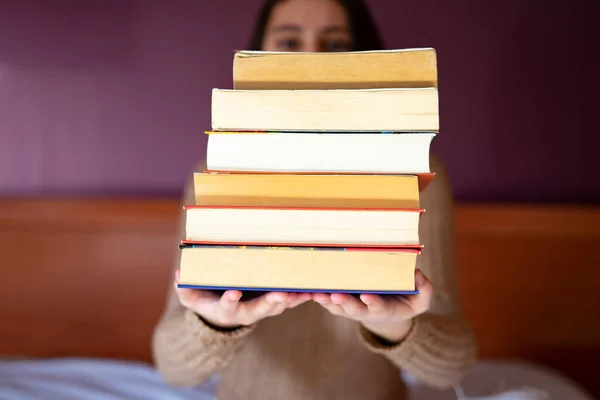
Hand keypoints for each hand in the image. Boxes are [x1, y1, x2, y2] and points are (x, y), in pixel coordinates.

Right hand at [174, 270, 310, 329]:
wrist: (220, 314)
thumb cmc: (204, 300)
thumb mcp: (190, 296)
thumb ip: (185, 289)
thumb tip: (179, 276)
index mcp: (226, 310)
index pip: (227, 307)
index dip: (230, 301)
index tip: (232, 293)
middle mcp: (246, 313)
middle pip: (259, 310)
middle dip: (270, 303)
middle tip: (280, 295)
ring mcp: (261, 309)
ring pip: (277, 307)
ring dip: (290, 300)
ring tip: (301, 292)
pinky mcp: (272, 304)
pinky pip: (288, 301)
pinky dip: (299, 296)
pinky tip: (311, 289)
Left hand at [312, 269, 432, 342]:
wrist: (389, 311)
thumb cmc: (406, 301)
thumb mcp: (421, 300)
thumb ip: (424, 290)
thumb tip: (418, 275)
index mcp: (384, 309)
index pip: (378, 306)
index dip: (373, 302)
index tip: (368, 296)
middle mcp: (364, 310)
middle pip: (353, 308)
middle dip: (344, 302)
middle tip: (336, 296)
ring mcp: (350, 307)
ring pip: (337, 306)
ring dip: (327, 301)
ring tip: (317, 293)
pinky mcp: (340, 303)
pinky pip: (328, 300)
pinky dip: (319, 296)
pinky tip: (309, 288)